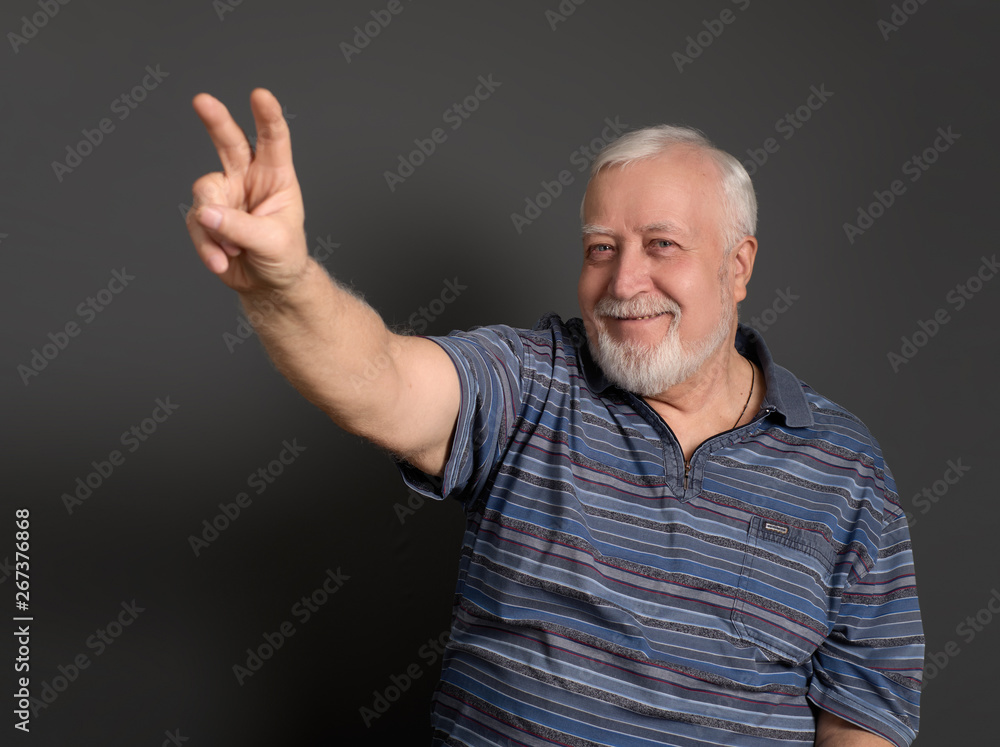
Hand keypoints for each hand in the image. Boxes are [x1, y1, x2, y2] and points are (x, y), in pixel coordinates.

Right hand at [186, 88, 309, 293]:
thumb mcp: (273, 242)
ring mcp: (224, 194)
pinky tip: (222, 261)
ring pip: (205, 194)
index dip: (268, 117)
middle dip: (215, 120)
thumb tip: (206, 214)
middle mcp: (247, 178)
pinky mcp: (205, 215)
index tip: (261, 96)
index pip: (273, 140)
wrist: (268, 285)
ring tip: (235, 249)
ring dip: (218, 228)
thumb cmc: (283, 257)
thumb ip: (241, 227)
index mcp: (276, 176)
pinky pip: (196, 224)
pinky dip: (207, 246)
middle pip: (228, 142)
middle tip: (203, 101)